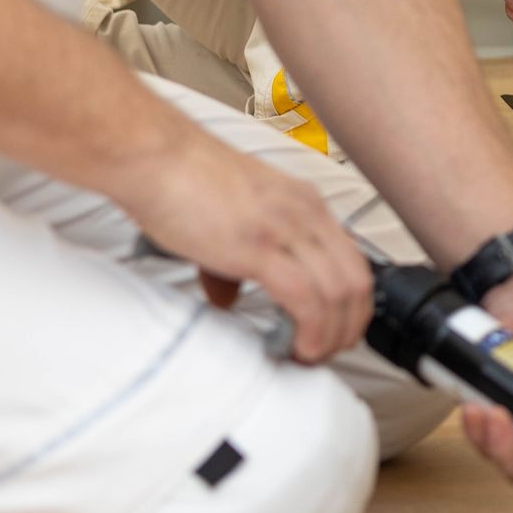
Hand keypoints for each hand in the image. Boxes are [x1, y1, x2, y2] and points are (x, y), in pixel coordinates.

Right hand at [114, 125, 371, 363]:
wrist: (155, 156)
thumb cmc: (182, 179)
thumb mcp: (230, 216)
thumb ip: (237, 257)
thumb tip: (228, 295)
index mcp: (305, 204)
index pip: (354, 261)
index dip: (353, 304)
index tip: (338, 330)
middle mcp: (306, 213)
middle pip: (358, 280)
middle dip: (350, 326)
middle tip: (328, 351)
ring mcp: (286, 228)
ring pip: (340, 292)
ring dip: (332, 335)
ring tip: (309, 355)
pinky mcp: (259, 246)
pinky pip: (306, 297)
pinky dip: (311, 330)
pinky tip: (297, 346)